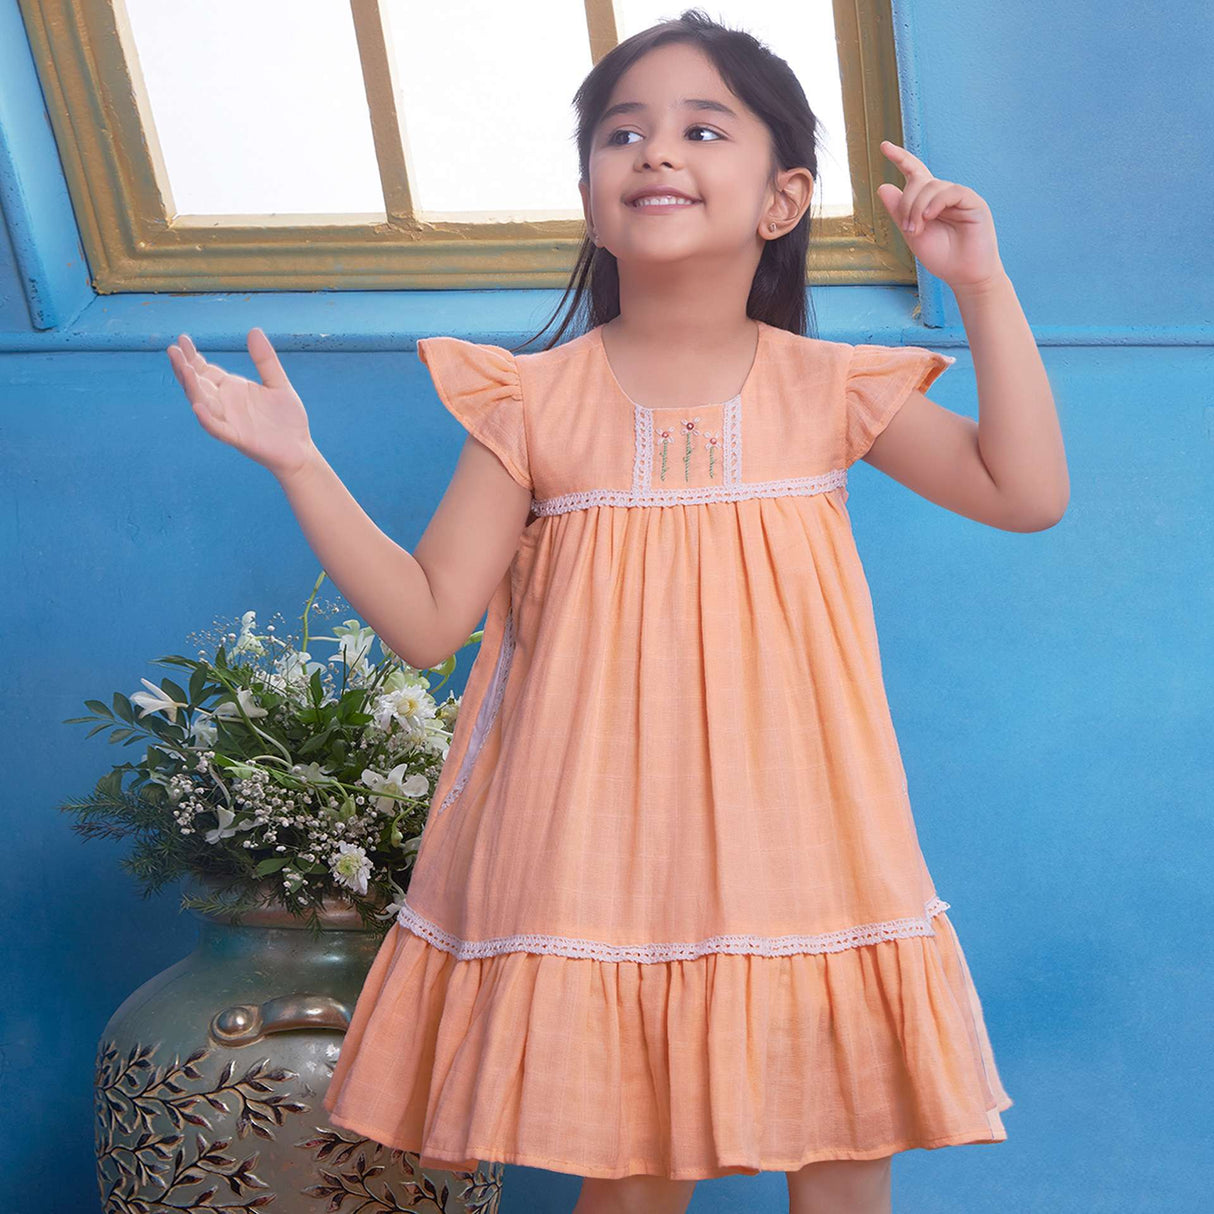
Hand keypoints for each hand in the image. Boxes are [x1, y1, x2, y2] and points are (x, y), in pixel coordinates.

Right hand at [167, 328, 317, 480]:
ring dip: (192, 388)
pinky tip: (198, 408)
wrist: (300, 449)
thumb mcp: (278, 383)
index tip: (182, 339)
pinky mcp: (238, 438)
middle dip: (184, 368)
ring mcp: (229, 421)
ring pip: (203, 404)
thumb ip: (265, 360)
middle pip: (197, 384)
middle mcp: (225, 404)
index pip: (205, 371)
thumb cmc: (287, 419)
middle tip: (172, 350)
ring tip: (184, 369)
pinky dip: (207, 420)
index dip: (193, 356)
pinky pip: (218, 429)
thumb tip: (254, 330)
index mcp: (232, 390)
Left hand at [877, 140, 1004, 291]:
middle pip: (919, 181)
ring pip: (932, 187)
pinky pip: (950, 192)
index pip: (915, 173)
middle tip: (908, 228)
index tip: (884, 147)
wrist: (964, 275)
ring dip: (918, 208)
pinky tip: (929, 218)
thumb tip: (883, 187)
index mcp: (930, 201)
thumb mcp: (913, 234)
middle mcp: (944, 195)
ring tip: (917, 230)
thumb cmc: (942, 257)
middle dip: (907, 203)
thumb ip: (899, 212)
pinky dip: (935, 203)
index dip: (901, 159)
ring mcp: (960, 196)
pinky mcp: (973, 202)